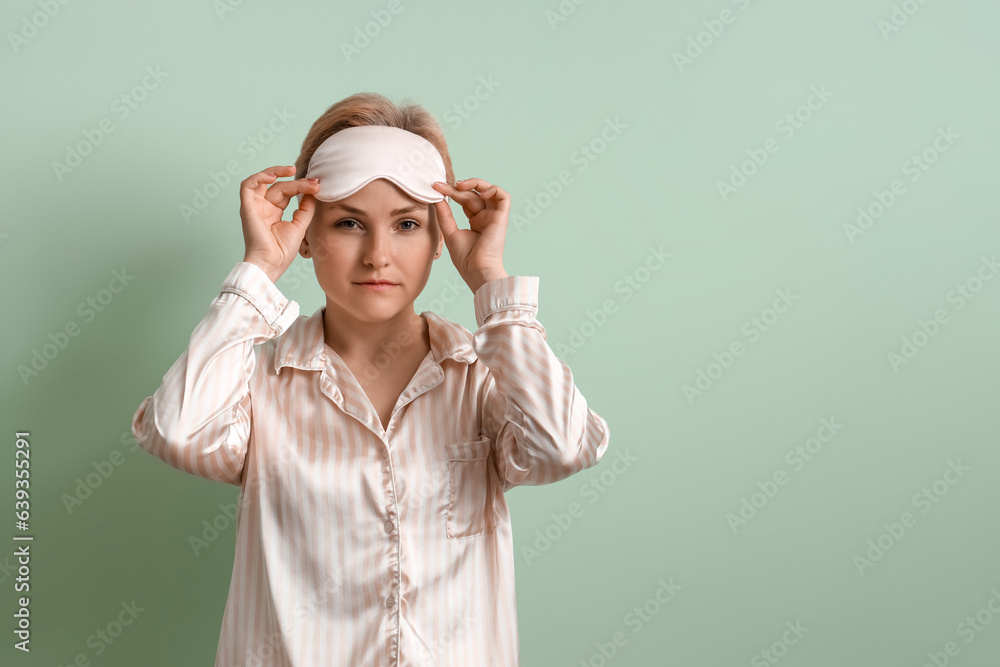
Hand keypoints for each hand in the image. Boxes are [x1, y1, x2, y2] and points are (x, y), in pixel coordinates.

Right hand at [239, 165, 320, 282]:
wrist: (271, 263)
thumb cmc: (282, 251)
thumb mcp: (299, 226)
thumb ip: (305, 209)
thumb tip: (312, 193)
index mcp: (273, 212)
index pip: (287, 192)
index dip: (302, 187)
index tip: (318, 186)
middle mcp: (263, 207)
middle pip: (279, 186)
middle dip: (297, 182)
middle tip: (314, 183)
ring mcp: (254, 206)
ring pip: (263, 181)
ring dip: (276, 172)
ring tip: (292, 171)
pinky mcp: (247, 207)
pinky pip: (247, 185)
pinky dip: (258, 177)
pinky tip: (274, 177)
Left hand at [431, 178, 509, 293]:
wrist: (477, 271)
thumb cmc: (465, 259)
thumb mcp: (449, 232)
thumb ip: (444, 214)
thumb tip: (437, 197)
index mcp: (476, 222)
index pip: (465, 200)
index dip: (451, 192)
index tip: (436, 187)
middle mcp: (486, 218)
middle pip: (472, 195)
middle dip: (456, 189)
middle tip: (440, 187)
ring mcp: (494, 217)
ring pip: (487, 191)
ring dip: (474, 184)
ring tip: (458, 186)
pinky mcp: (501, 217)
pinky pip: (503, 196)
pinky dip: (493, 189)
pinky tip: (479, 193)